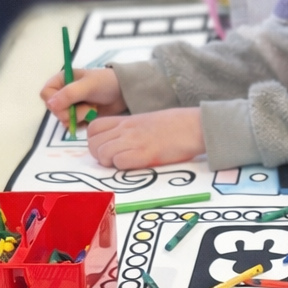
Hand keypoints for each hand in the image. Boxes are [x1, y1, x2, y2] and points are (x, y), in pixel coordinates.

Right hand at [41, 67, 126, 125]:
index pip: (46, 94)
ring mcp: (70, 106)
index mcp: (61, 80)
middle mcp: (62, 93)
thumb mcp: (88, 85)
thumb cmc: (106, 83)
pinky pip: (73, 126)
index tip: (69, 103)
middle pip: (54, 110)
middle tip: (87, 106)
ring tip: (92, 109)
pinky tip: (92, 116)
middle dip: (71, 112)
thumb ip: (69, 94)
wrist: (124, 92)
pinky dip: (82, 123)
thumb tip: (50, 105)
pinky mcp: (78, 117)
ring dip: (79, 117)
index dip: (54, 101)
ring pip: (63, 120)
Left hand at [87, 108, 205, 168]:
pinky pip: (119, 163)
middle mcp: (126, 129)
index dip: (95, 141)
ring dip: (109, 162)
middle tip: (114, 160)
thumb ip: (130, 130)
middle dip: (99, 155)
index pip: (93, 128)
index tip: (106, 148)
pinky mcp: (144, 154)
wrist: (194, 126)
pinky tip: (136, 165)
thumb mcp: (147, 121)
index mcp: (126, 120)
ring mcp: (134, 140)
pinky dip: (123, 167)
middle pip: (92, 143)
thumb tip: (119, 142)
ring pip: (102, 153)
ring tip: (125, 163)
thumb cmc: (175, 126)